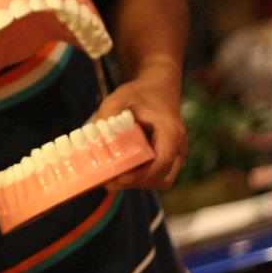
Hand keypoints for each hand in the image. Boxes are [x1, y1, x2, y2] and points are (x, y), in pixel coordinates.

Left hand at [97, 57, 186, 190]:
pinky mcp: (168, 159)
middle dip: (136, 183)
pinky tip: (119, 172)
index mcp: (170, 132)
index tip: (119, 177)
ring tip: (111, 178)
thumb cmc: (141, 93)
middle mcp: (178, 147)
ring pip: (161, 180)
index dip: (141, 175)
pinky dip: (140, 178)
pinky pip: (157, 176)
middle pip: (162, 177)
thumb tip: (93, 132)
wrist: (159, 89)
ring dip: (138, 183)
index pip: (162, 162)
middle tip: (109, 181)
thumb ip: (108, 111)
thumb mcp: (122, 95)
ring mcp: (176, 155)